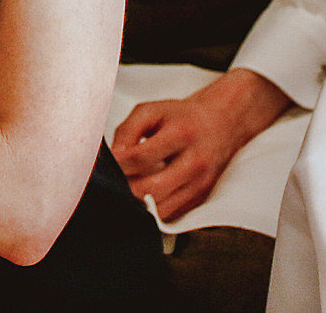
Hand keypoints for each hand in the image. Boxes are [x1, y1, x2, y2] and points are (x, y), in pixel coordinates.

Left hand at [110, 68, 291, 220]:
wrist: (220, 124)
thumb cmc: (181, 117)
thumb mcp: (150, 111)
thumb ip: (127, 130)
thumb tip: (114, 157)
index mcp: (181, 134)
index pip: (142, 157)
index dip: (118, 163)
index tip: (106, 163)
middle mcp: (195, 163)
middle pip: (151, 189)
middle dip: (125, 187)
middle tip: (113, 179)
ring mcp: (201, 184)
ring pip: (161, 208)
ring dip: (138, 201)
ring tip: (127, 186)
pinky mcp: (201, 198)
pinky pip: (171, 213)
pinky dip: (152, 208)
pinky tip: (144, 193)